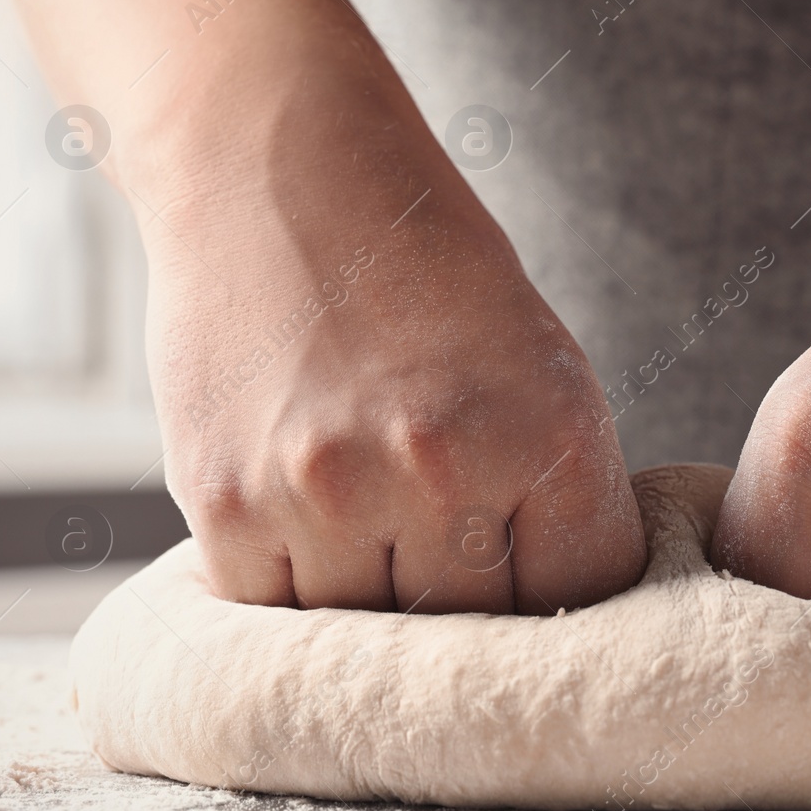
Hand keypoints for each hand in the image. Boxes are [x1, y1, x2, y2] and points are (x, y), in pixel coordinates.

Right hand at [132, 88, 644, 614]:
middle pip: (475, 633)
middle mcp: (443, 469)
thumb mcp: (539, 364)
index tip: (529, 568)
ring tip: (361, 499)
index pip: (583, 594)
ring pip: (369, 638)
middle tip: (434, 532)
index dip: (561, 591)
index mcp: (547, 432)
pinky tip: (298, 502)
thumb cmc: (425, 270)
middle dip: (464, 599)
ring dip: (370, 595)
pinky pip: (273, 616)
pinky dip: (289, 583)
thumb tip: (547, 629)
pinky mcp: (227, 505)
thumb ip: (556, 496)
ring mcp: (328, 493)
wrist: (280, 172)